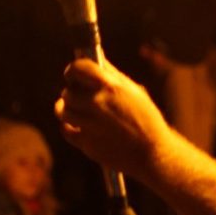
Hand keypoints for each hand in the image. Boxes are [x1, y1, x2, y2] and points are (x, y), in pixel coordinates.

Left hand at [56, 55, 171, 179]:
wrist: (152, 153)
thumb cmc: (147, 119)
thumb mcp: (134, 91)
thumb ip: (112, 76)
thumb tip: (96, 61)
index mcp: (110, 86)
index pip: (77, 68)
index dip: (74, 70)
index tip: (74, 74)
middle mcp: (97, 103)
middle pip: (68, 91)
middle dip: (74, 92)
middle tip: (82, 96)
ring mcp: (89, 124)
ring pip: (63, 110)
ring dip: (69, 109)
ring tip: (79, 110)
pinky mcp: (85, 143)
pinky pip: (65, 130)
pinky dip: (70, 127)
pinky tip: (78, 125)